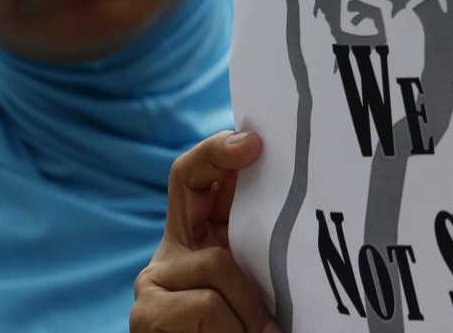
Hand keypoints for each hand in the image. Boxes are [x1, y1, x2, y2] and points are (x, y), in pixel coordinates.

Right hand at [131, 131, 278, 332]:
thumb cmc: (252, 331)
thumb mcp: (261, 286)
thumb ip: (265, 250)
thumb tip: (307, 199)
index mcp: (202, 238)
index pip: (195, 173)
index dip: (219, 149)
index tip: (256, 140)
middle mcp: (172, 250)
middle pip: (187, 181)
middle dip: (222, 159)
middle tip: (260, 159)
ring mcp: (153, 281)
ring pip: (216, 265)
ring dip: (252, 308)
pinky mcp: (145, 315)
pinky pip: (204, 307)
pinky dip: (234, 330)